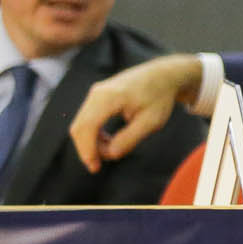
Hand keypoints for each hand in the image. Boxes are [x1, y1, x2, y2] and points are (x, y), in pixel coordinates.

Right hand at [69, 54, 203, 172]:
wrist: (163, 75)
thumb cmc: (159, 97)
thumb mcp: (151, 122)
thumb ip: (129, 139)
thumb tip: (109, 154)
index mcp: (110, 97)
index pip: (87, 127)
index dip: (87, 150)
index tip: (95, 168)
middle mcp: (97, 93)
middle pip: (79, 127)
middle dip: (87, 149)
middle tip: (99, 166)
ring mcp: (96, 93)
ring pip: (81, 124)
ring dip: (91, 141)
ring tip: (112, 148)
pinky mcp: (97, 96)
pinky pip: (87, 118)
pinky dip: (93, 133)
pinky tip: (108, 140)